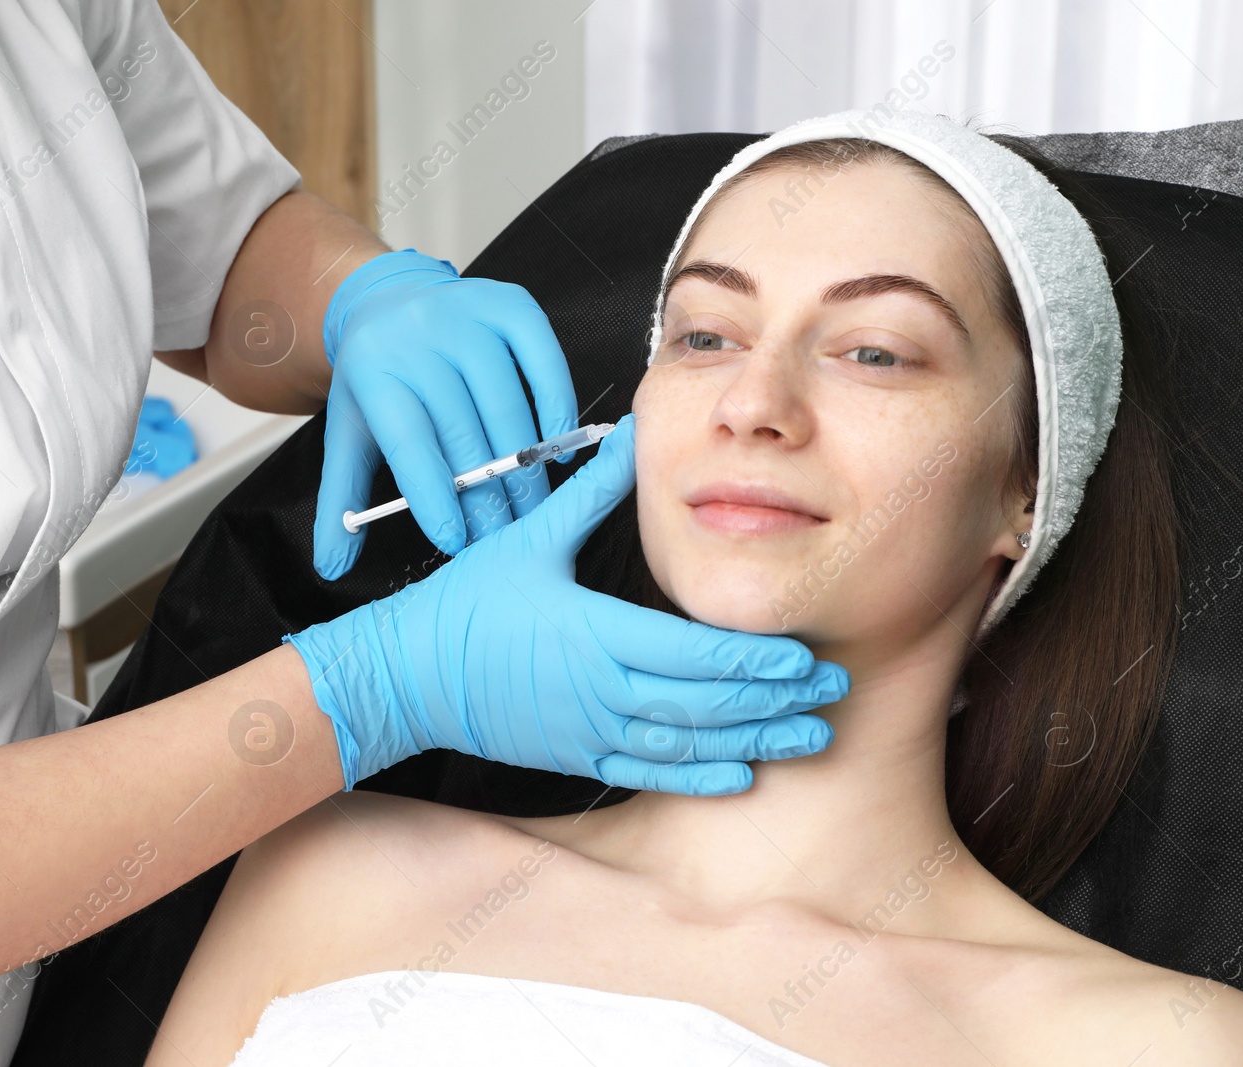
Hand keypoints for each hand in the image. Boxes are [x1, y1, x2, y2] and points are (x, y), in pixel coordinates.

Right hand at [285, 414, 849, 793]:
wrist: (409, 674)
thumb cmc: (466, 604)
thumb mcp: (529, 537)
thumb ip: (590, 492)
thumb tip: (631, 436)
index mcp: (597, 632)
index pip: (697, 653)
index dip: (758, 660)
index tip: (807, 655)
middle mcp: (602, 689)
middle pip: (708, 702)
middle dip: (776, 699)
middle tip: (833, 691)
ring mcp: (590, 728)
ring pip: (689, 743)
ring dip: (754, 742)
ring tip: (808, 738)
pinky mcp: (576, 753)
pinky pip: (650, 771)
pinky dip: (700, 776)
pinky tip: (740, 775)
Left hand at [313, 249, 578, 579]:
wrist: (387, 299)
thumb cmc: (376, 381)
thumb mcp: (348, 434)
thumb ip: (340, 503)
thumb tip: (332, 568)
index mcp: (372, 369)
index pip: (409, 442)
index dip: (435, 494)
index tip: (456, 540)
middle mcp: (418, 335)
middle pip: (463, 430)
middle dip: (486, 496)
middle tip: (502, 540)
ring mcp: (467, 314)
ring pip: (506, 404)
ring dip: (524, 467)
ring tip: (531, 511)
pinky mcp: (510, 303)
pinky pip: (543, 360)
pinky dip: (555, 407)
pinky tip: (554, 450)